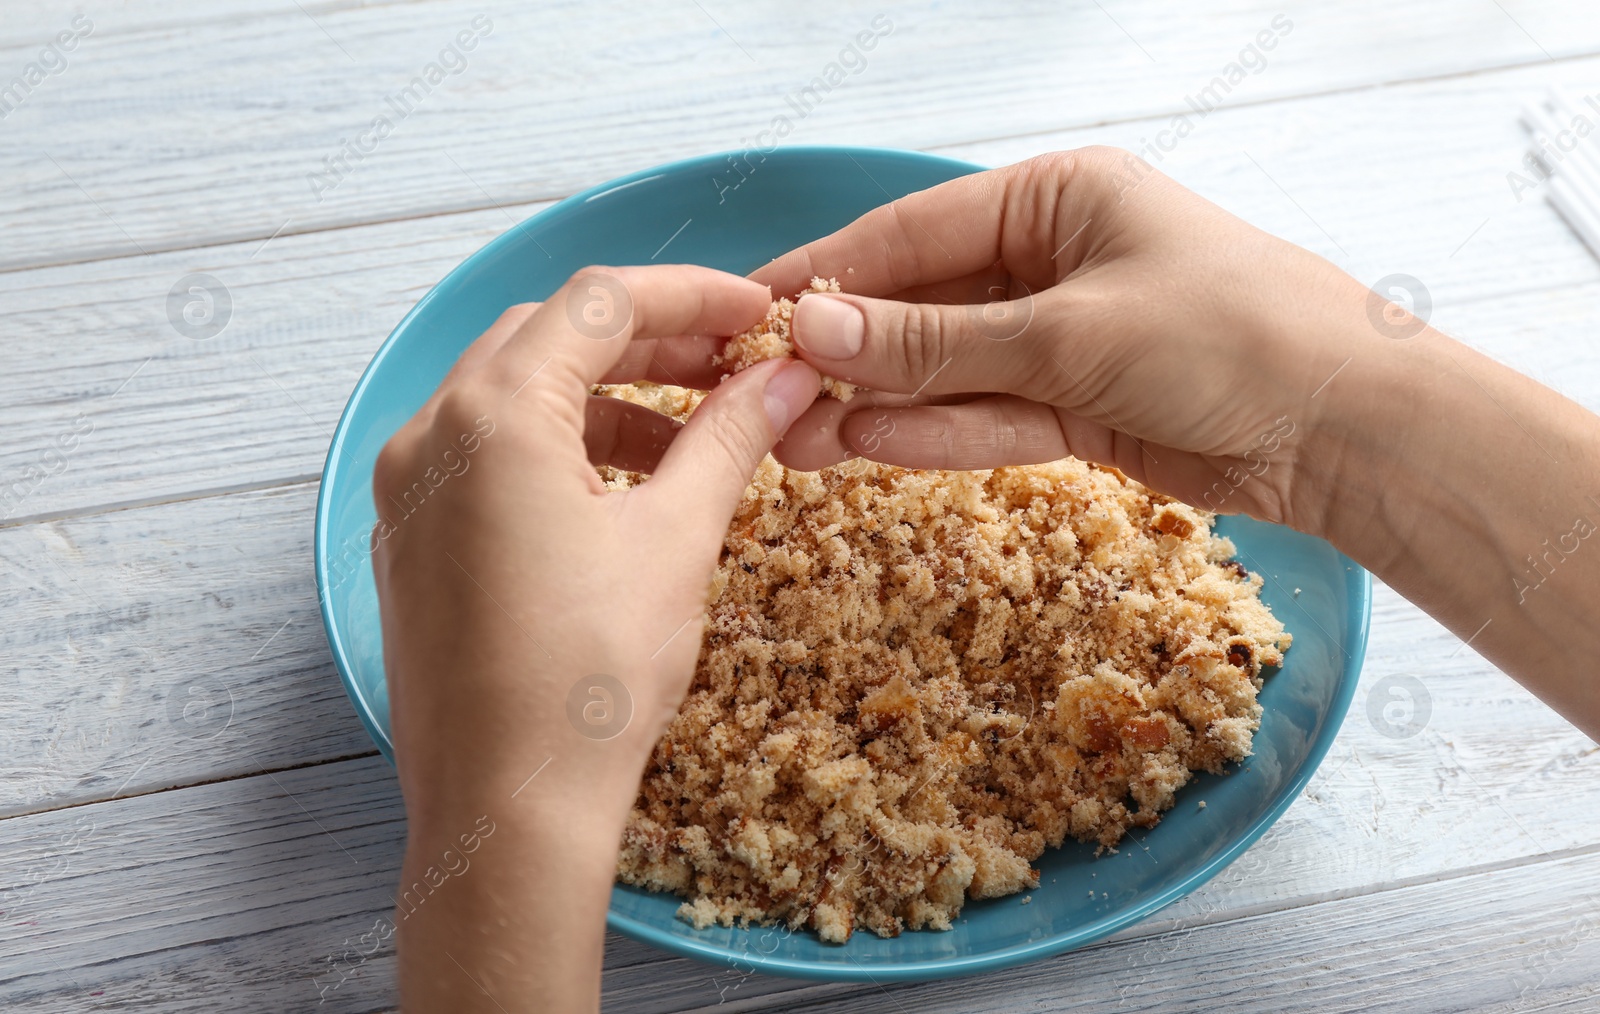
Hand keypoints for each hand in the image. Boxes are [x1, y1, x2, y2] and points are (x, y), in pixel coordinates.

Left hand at [370, 264, 818, 1010]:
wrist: (507, 809)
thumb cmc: (589, 679)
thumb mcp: (677, 539)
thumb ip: (729, 436)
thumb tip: (782, 374)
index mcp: (492, 414)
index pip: (598, 302)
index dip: (690, 296)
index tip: (754, 313)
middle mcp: (430, 436)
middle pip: (547, 338)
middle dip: (645, 342)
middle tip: (728, 366)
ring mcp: (407, 492)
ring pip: (512, 398)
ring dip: (603, 400)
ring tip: (686, 439)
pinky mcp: (408, 542)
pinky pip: (483, 459)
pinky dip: (555, 450)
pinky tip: (619, 491)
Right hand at [753, 146, 1384, 532]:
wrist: (1348, 431)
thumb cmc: (1229, 337)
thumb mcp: (1069, 334)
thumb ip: (937, 345)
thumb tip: (815, 332)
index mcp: (1055, 198)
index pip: (912, 233)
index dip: (827, 275)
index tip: (750, 311)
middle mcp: (1053, 259)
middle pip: (924, 307)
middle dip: (848, 356)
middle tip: (762, 399)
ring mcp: (1064, 336)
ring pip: (950, 371)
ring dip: (881, 407)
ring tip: (796, 443)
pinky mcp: (1080, 405)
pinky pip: (991, 415)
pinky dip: (939, 434)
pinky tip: (870, 448)